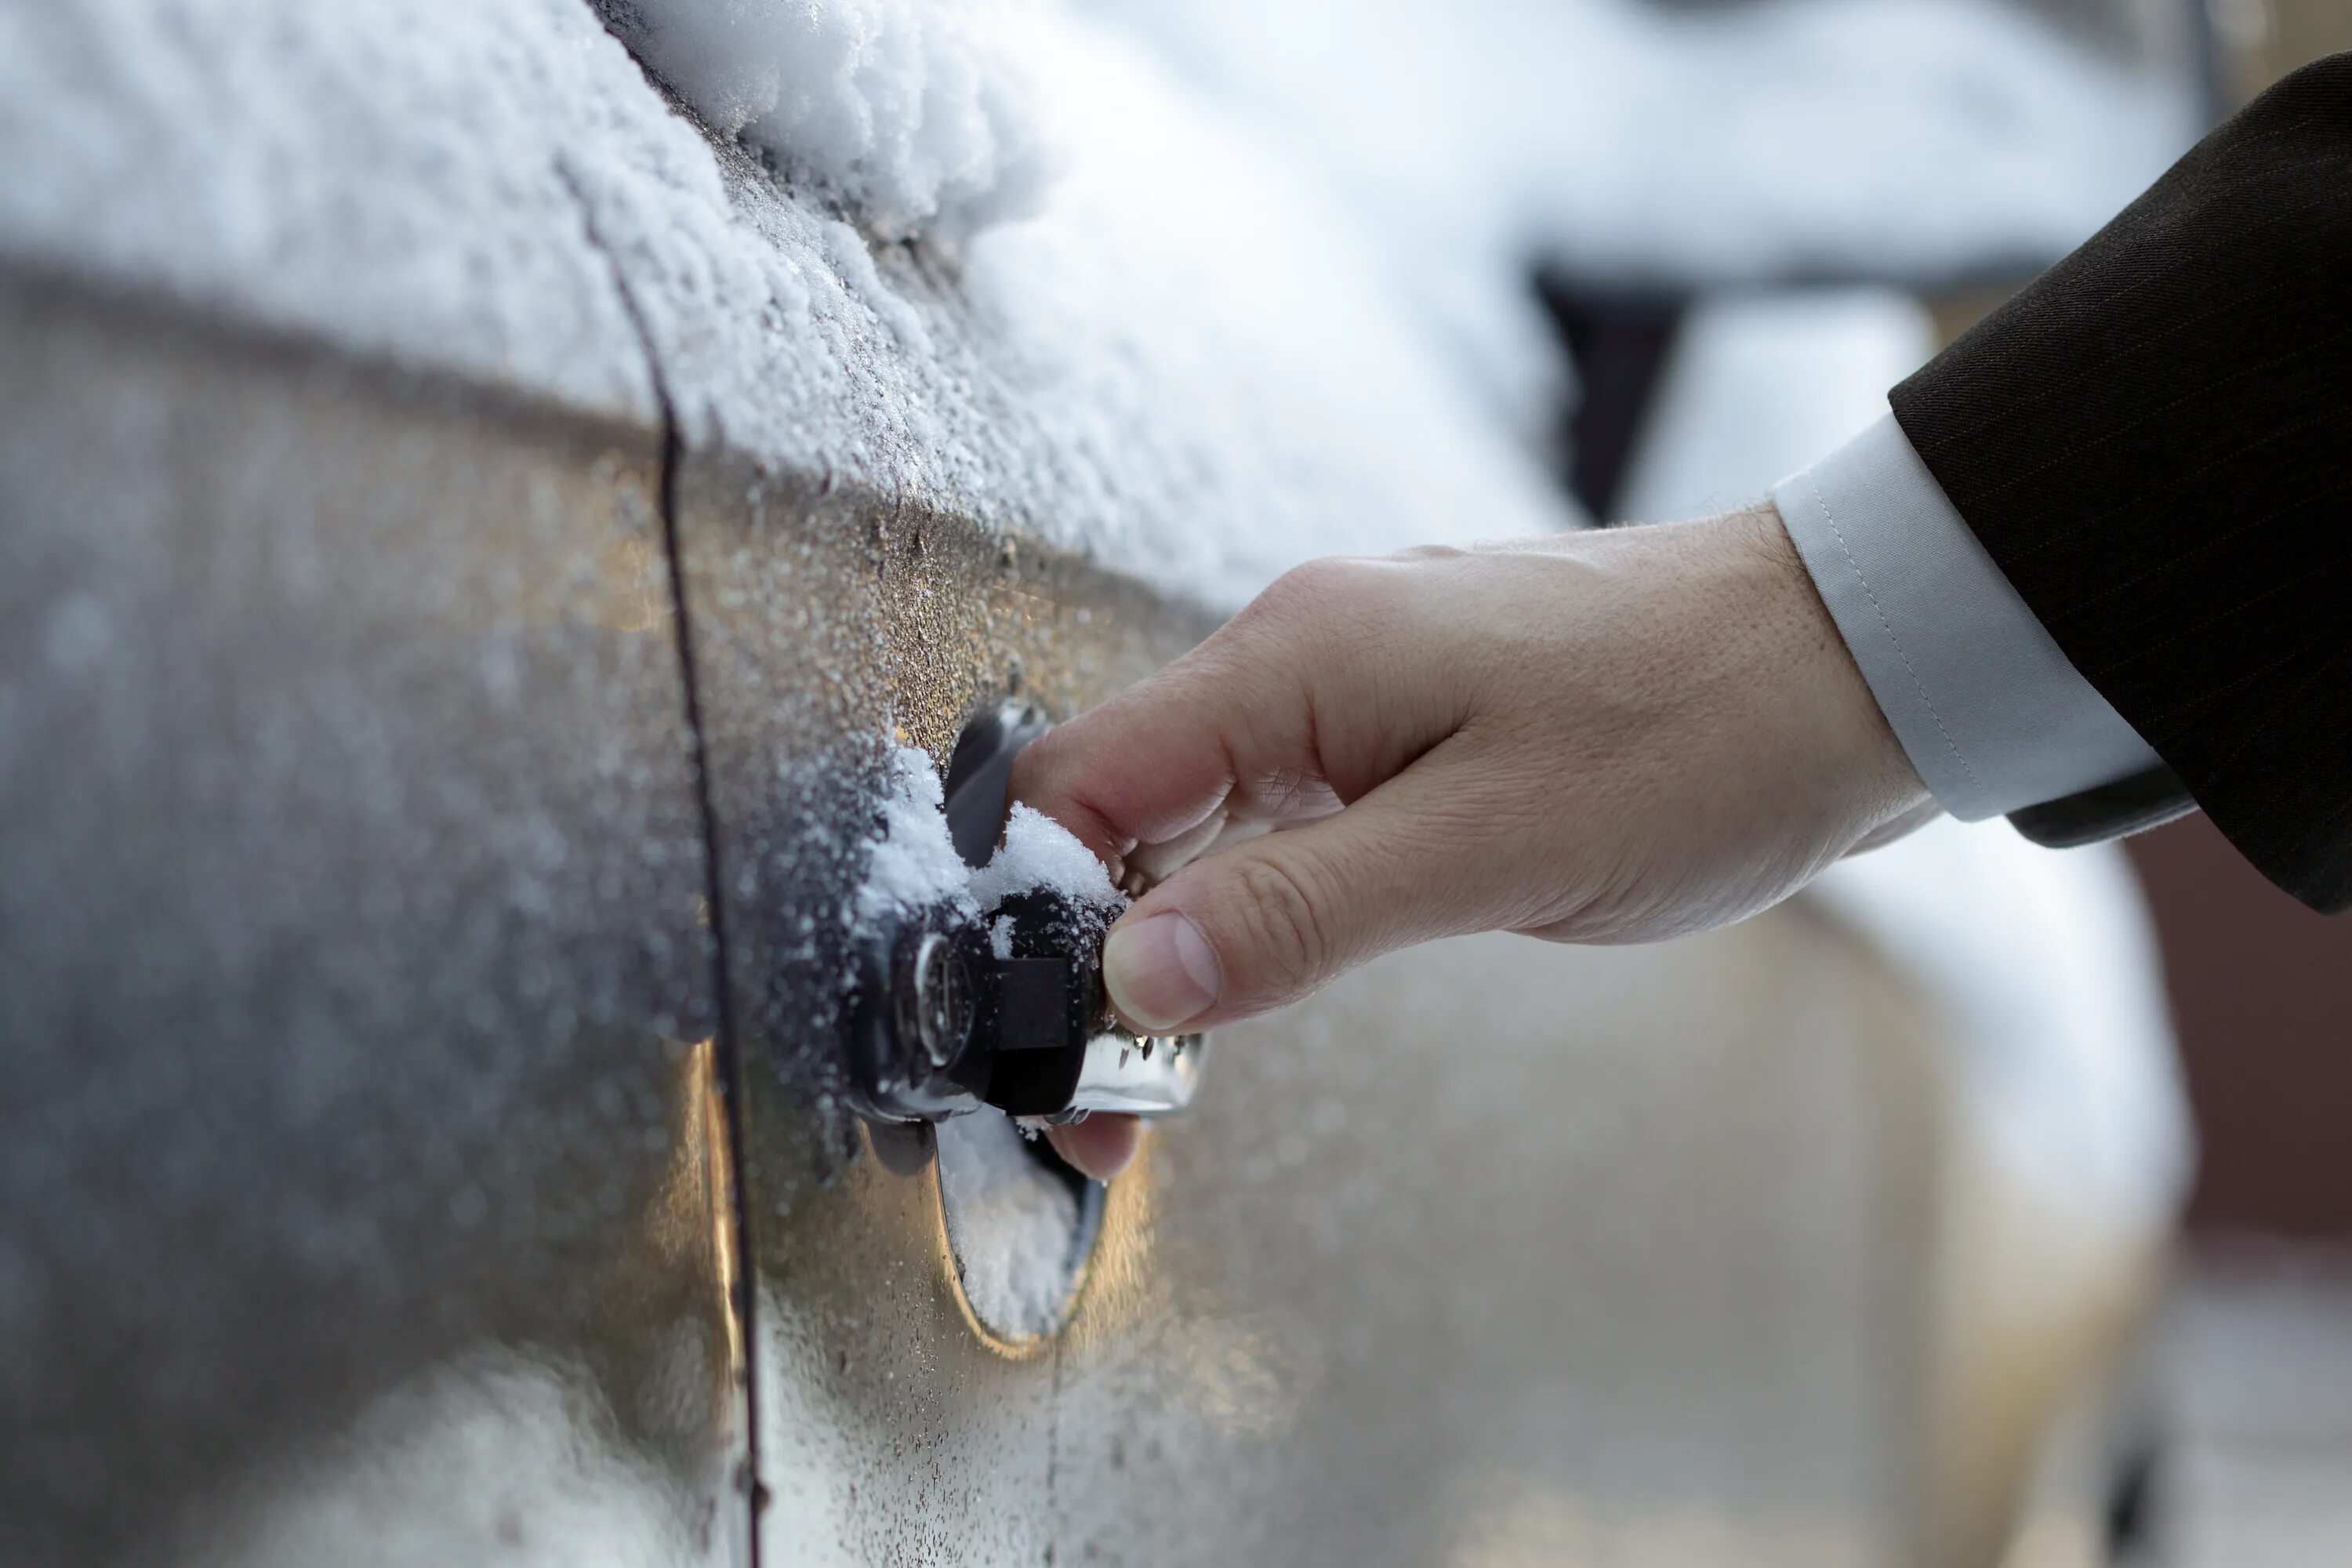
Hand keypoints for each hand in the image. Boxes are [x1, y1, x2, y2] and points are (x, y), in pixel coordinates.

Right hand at [1027, 504, 1933, 1178]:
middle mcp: (1304, 654)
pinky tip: (1252, 978)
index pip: (1080, 782)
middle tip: (1106, 1104)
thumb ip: (1296, 913)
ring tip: (1160, 1072)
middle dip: (1092, 955)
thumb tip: (1130, 977)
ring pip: (1200, 818)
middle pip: (1124, 805)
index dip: (1036, 920)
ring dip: (1169, 939)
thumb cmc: (1700, 729)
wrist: (1854, 658)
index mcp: (1295, 657)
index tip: (1052, 1047)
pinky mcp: (1411, 724)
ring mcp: (1357, 684)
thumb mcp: (1491, 848)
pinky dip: (1249, 905)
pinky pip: (1282, 816)